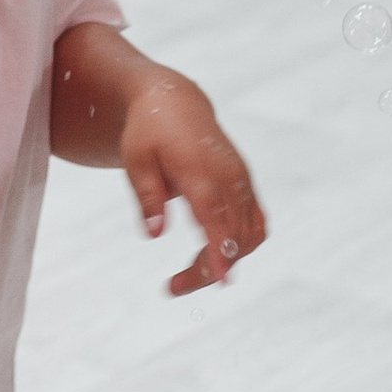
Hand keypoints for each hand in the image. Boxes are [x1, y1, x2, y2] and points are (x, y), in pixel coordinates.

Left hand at [119, 76, 265, 293]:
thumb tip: (154, 234)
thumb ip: (147, 196)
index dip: (220, 249)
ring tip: (187, 277)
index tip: (221, 280)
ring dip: (224, 262)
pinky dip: (241, 246)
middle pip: (232, 236)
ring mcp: (242, 182)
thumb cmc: (149, 133)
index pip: (215, 215)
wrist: (176, 103)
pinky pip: (255, 225)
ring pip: (248, 236)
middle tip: (171, 288)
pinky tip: (213, 256)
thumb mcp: (136, 160)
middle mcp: (229, 177)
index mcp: (200, 170)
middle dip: (207, 270)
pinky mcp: (246, 186)